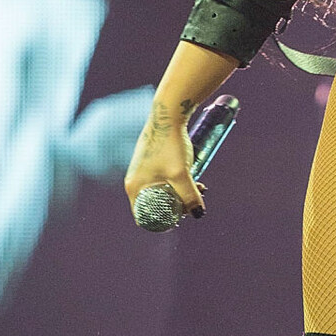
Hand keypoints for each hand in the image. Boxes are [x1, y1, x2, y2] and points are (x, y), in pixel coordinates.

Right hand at [124, 103, 204, 219]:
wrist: (169, 115)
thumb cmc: (170, 144)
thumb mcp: (181, 174)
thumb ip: (189, 196)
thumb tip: (198, 213)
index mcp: (134, 187)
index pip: (144, 215)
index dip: (163, 220)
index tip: (182, 217)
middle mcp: (136, 181)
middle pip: (157, 204)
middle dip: (178, 205)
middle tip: (196, 201)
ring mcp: (144, 171)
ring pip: (164, 191)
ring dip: (182, 193)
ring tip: (201, 187)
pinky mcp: (154, 162)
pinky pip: (166, 180)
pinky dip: (179, 182)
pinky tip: (196, 178)